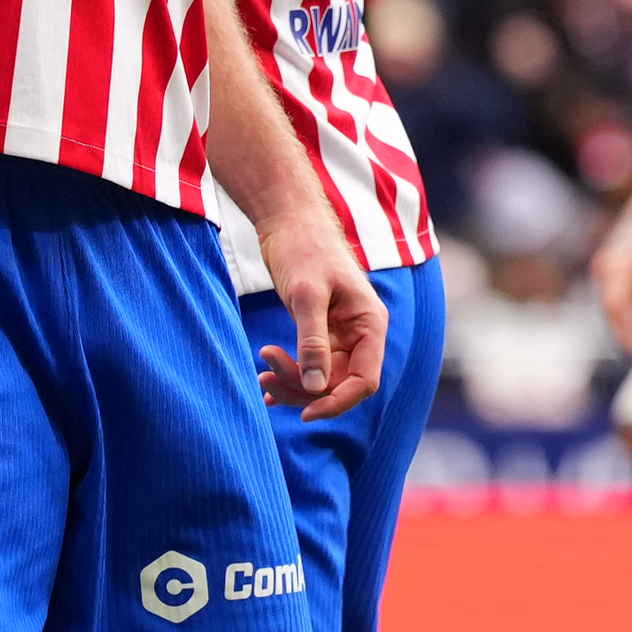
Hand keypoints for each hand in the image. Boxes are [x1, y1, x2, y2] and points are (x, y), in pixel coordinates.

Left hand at [256, 218, 386, 422]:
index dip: (337, 402)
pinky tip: (266, 378)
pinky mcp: (320, 330)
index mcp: (370, 323)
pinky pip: (310, 364)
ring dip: (293, 383)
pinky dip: (290, 373)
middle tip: (265, 379)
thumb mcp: (306, 295)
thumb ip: (312, 342)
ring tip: (261, 375)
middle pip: (339, 383)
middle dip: (304, 389)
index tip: (304, 413)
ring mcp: (341, 333)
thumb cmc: (303, 247)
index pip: (364, 380)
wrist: (288, 218)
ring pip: (322, 378)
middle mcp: (361, 332)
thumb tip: (314, 387)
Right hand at [592, 179, 631, 347]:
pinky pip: (612, 295)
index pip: (617, 304)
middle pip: (609, 307)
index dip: (624, 328)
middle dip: (621, 328)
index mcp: (619, 264)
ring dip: (623, 317)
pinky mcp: (604, 272)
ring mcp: (601, 269)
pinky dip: (622, 308)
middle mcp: (605, 268)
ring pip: (610, 302)